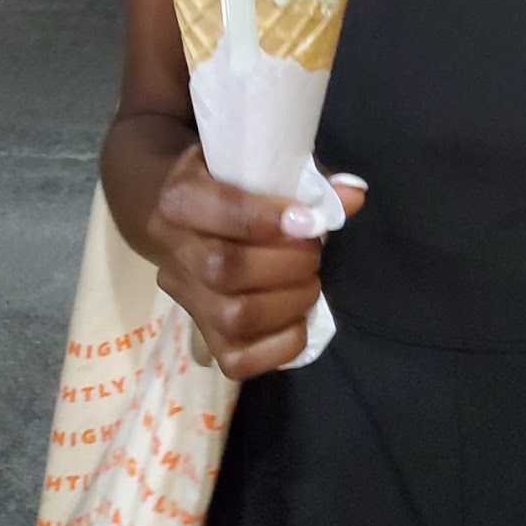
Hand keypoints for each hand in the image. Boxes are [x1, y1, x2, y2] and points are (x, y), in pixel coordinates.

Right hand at [150, 145, 366, 379]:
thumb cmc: (234, 183)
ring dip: (289, 301)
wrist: (183, 215)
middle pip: (226, 270)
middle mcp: (173, 251)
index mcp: (181, 197)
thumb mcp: (262, 164)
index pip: (222, 210)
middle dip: (288, 263)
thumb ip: (306, 180)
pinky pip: (237, 361)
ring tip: (310, 282)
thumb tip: (353, 196)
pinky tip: (299, 319)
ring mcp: (185, 299)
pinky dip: (280, 345)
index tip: (310, 221)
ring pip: (232, 316)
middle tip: (314, 251)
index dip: (269, 219)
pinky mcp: (203, 336)